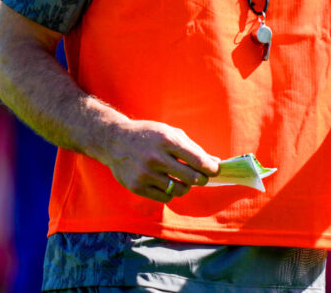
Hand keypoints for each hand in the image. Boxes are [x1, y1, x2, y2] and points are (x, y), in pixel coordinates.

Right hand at [100, 118, 221, 202]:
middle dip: (202, 179)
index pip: (197, 160)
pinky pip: (165, 197)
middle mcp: (156, 157)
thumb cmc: (149, 135)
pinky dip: (171, 192)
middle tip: (202, 178)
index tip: (215, 170)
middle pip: (192, 178)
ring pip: (179, 190)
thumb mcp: (171, 133)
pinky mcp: (137, 187)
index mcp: (167, 140)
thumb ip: (193, 148)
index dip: (211, 168)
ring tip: (183, 179)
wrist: (115, 141)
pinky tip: (167, 183)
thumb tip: (215, 162)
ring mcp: (145, 174)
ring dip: (186, 186)